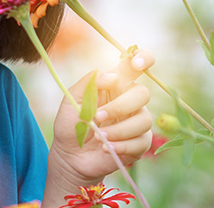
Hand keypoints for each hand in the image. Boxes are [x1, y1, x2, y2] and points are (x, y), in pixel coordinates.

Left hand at [50, 50, 156, 185]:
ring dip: (119, 130)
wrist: (69, 155)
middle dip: (120, 107)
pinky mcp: (140, 143)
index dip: (143, 58)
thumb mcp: (71, 100)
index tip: (135, 64)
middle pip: (142, 93)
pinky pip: (142, 141)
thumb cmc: (71, 124)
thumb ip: (89, 83)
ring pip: (144, 120)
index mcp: (116, 85)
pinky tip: (106, 148)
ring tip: (99, 137)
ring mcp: (137, 121)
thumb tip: (112, 76)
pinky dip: (122, 145)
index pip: (137, 65)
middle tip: (98, 118)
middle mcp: (130, 100)